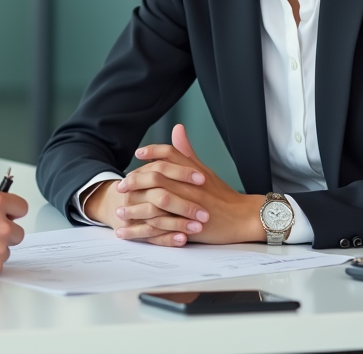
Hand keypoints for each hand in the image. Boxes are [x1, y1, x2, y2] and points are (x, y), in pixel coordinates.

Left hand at [119, 124, 263, 245]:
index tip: (138, 154)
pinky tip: (131, 232)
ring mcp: (188, 205)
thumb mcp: (204, 169)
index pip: (168, 155)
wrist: (242, 217)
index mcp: (192, 171)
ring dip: (134, 208)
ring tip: (120, 212)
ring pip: (155, 203)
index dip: (151, 152)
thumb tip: (177, 129)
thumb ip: (186, 152)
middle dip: (134, 182)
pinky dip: (143, 231)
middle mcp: (189, 185)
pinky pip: (160, 228)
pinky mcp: (187, 225)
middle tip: (120, 186)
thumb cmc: (223, 195)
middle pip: (155, 177)